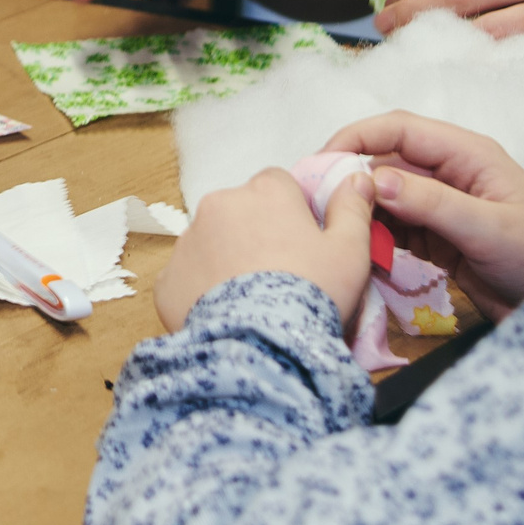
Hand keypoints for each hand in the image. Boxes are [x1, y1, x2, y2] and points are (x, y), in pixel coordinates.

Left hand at [154, 168, 375, 335]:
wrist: (261, 345)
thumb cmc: (312, 292)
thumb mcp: (350, 251)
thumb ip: (353, 209)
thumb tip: (357, 179)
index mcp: (265, 191)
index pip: (279, 186)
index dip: (293, 214)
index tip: (304, 245)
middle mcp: (219, 204)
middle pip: (242, 212)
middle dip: (257, 234)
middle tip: (280, 276)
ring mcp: (187, 241)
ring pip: (211, 243)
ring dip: (227, 261)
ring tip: (252, 299)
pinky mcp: (167, 279)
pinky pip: (188, 278)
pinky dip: (202, 291)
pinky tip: (225, 314)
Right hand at [326, 112, 523, 318]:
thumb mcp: (488, 228)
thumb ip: (432, 204)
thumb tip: (374, 180)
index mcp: (467, 154)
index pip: (400, 129)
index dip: (357, 137)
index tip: (322, 162)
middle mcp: (451, 174)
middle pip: (387, 161)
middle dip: (351, 177)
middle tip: (317, 203)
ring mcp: (444, 207)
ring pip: (387, 198)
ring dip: (362, 212)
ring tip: (335, 231)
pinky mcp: (440, 239)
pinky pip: (397, 229)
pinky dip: (378, 238)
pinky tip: (362, 253)